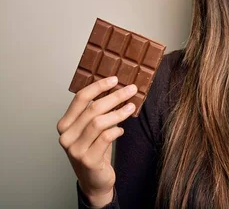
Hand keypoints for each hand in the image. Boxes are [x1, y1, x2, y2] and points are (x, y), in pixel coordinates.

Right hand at [57, 76, 137, 206]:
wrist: (94, 180)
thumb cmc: (95, 150)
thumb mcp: (92, 129)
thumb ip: (97, 112)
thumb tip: (117, 88)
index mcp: (65, 124)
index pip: (80, 98)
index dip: (98, 86)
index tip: (115, 79)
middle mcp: (66, 136)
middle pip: (92, 108)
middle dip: (115, 96)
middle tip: (131, 89)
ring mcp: (75, 149)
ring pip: (99, 122)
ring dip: (119, 112)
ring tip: (131, 107)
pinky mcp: (88, 160)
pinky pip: (105, 138)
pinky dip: (116, 130)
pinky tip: (121, 130)